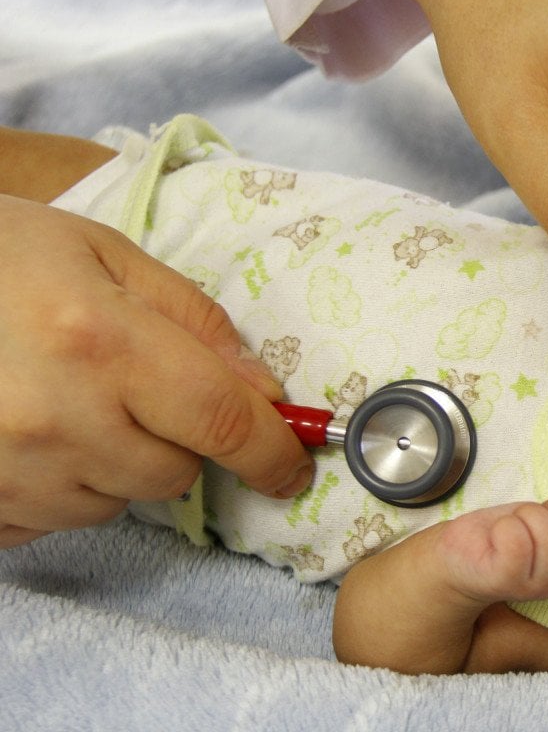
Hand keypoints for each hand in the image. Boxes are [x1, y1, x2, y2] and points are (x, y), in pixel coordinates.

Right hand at [0, 197, 313, 547]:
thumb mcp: (104, 254)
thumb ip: (194, 320)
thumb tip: (263, 391)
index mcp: (99, 342)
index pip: (221, 421)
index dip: (271, 451)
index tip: (292, 467)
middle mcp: (55, 418)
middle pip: (175, 472)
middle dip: (177, 438)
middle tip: (129, 385)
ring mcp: (7, 471)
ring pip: (116, 502)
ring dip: (116, 462)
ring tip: (64, 399)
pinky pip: (55, 519)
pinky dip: (61, 485)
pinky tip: (27, 431)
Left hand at [435, 495, 547, 603]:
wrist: (455, 555)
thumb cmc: (501, 537)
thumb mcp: (542, 522)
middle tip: (534, 515)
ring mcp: (534, 584)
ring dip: (528, 516)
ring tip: (511, 527)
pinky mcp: (506, 578)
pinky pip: (518, 538)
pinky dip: (506, 525)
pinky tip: (496, 536)